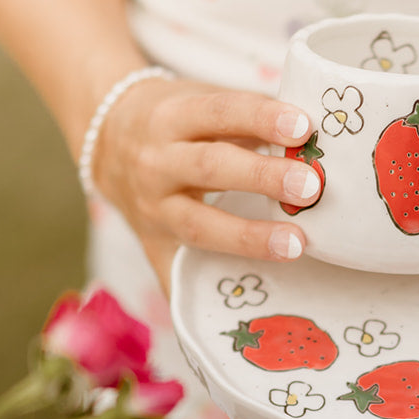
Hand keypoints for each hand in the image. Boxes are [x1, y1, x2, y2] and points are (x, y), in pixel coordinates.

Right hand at [92, 76, 319, 290]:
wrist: (106, 142)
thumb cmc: (173, 120)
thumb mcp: (199, 102)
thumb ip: (249, 119)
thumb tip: (312, 137)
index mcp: (172, 118)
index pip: (220, 112)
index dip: (262, 118)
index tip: (304, 127)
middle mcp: (157, 164)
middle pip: (211, 168)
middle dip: (262, 177)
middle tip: (309, 187)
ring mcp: (152, 209)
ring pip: (199, 225)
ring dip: (249, 236)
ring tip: (296, 244)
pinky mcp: (151, 244)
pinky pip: (171, 274)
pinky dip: (196, 294)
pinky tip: (229, 317)